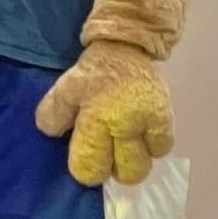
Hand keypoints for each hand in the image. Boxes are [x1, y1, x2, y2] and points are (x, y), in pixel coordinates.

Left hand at [35, 41, 173, 186]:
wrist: (126, 46)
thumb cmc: (93, 72)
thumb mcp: (64, 89)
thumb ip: (53, 115)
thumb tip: (52, 135)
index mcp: (95, 119)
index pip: (91, 167)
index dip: (88, 170)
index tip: (87, 159)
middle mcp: (124, 124)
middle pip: (127, 173)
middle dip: (116, 170)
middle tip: (110, 154)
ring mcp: (148, 121)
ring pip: (146, 164)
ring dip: (135, 160)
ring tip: (128, 146)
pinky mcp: (165, 116)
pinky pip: (163, 147)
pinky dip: (153, 146)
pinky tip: (144, 135)